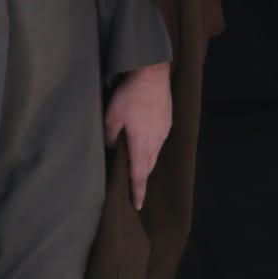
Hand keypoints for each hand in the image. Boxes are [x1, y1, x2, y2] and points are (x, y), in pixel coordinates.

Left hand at [104, 62, 171, 210]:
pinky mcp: (167, 120)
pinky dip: (151, 146)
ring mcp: (164, 130)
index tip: (137, 205)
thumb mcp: (111, 116)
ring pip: (155, 153)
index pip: (139, 174)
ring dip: (146, 161)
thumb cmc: (130, 95)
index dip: (137, 191)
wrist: (152, 73)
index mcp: (142, 144)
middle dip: (141, 178)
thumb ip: (110, 136)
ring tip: (138, 165)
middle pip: (149, 166)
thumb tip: (111, 147)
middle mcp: (156, 141)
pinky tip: (145, 141)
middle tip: (135, 188)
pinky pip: (159, 140)